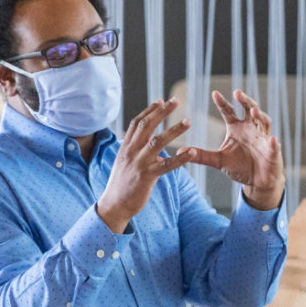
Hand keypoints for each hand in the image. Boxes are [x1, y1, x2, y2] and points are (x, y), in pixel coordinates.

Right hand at [97, 98, 194, 232]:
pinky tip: (192, 152)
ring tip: (188, 122)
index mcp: (125, 147)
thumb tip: (142, 140)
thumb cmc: (121, 185)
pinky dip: (180, 158)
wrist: (114, 205)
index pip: (137, 123)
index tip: (160, 100)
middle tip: (175, 101)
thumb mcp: (123, 162)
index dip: (149, 111)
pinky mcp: (147, 176)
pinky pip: (167, 165)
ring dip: (174, 130)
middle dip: (162, 112)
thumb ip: (132, 150)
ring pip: (157, 142)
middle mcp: (131, 152)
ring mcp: (139, 163)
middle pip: (147, 126)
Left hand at [178, 90, 284, 209]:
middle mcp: (251, 128)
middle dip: (245, 101)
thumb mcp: (218, 161)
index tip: (214, 93)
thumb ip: (201, 155)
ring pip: (264, 122)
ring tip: (254, 111)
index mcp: (237, 128)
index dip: (222, 102)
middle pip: (249, 109)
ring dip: (260, 115)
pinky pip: (274, 146)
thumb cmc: (239, 167)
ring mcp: (263, 138)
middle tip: (238, 93)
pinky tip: (273, 140)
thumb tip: (179, 152)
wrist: (257, 181)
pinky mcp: (273, 151)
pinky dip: (274, 143)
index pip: (229, 111)